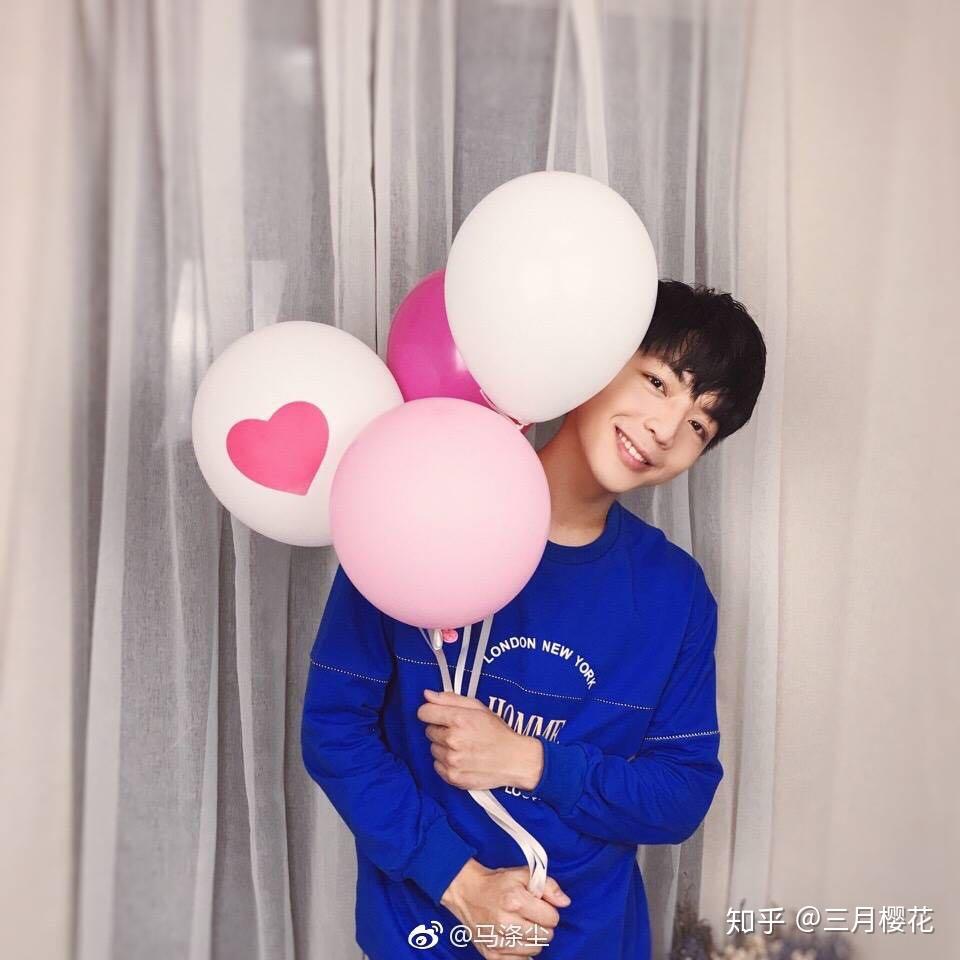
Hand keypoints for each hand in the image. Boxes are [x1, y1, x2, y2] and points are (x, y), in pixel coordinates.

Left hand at [417, 689, 543, 790]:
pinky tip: (462, 759)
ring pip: (433, 749)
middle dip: (441, 730)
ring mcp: (452, 760)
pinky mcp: (453, 777)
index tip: (438, 715)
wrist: (514, 760)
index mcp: (459, 719)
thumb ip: (450, 699)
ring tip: (463, 747)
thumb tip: (427, 695)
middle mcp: (453, 740)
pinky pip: (437, 766)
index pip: (424, 712)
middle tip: (459, 732)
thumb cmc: (497, 732)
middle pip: (428, 731)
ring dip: (444, 747)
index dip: (431, 712)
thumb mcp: (478, 708)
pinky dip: (446, 763)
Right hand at [441, 858, 570, 957]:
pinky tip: (514, 936)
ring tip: (521, 925)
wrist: (467, 893)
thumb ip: (548, 885)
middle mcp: (505, 923)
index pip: (552, 918)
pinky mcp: (492, 955)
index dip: (549, 910)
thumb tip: (565, 902)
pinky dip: (522, 950)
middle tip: (531, 916)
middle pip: (545, 936)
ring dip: (533, 939)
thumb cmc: (498, 883)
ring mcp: (498, 941)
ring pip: (536, 950)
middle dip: (543, 925)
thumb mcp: (523, 874)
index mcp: (515, 901)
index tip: (540, 906)